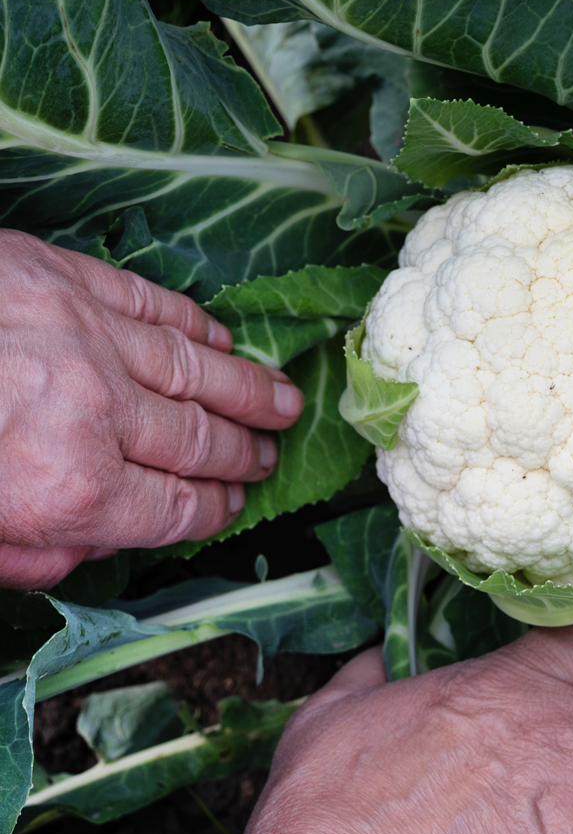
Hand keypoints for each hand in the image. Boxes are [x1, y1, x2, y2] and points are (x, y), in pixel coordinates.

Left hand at [0, 231, 303, 589]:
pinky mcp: (64, 276)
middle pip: (199, 442)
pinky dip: (198, 324)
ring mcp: (87, 337)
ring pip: (197, 369)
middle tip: (267, 458)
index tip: (232, 508)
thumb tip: (76, 551)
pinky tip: (225, 337)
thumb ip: (27, 556)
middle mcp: (98, 414)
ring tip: (285, 402)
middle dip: (242, 456)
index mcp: (70, 490)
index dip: (213, 513)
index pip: (175, 510)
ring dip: (249, 390)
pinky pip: (155, 304)